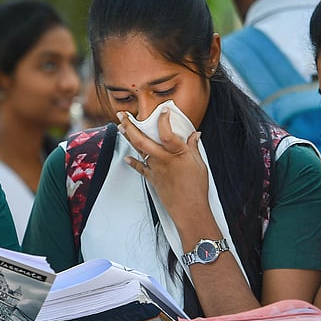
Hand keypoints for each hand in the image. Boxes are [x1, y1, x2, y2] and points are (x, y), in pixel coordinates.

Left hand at [117, 110, 209, 226]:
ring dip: (128, 138)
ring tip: (121, 127)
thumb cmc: (196, 189)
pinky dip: (133, 162)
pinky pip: (140, 168)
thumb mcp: (199, 164)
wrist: (189, 210)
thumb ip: (193, 147)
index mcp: (178, 153)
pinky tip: (127, 156)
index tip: (163, 110)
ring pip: (138, 150)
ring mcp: (156, 169)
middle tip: (123, 115)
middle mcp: (164, 159)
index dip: (164, 119)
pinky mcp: (152, 178)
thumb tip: (195, 135)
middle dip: (130, 125)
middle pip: (142, 140)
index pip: (167, 132)